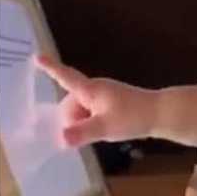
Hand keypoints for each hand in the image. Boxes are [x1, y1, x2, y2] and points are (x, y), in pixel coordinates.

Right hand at [34, 54, 158, 146]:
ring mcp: (103, 95)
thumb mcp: (105, 127)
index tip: (36, 57)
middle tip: (85, 135)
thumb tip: (61, 138)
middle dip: (70, 120)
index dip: (50, 68)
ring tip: (99, 133)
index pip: (65, 76)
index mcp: (90, 90)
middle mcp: (94, 89)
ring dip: (82, 122)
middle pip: (70, 103)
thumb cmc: (132, 116)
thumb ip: (82, 133)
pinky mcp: (110, 102)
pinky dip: (91, 121)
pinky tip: (104, 130)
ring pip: (80, 109)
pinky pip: (90, 111)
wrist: (160, 114)